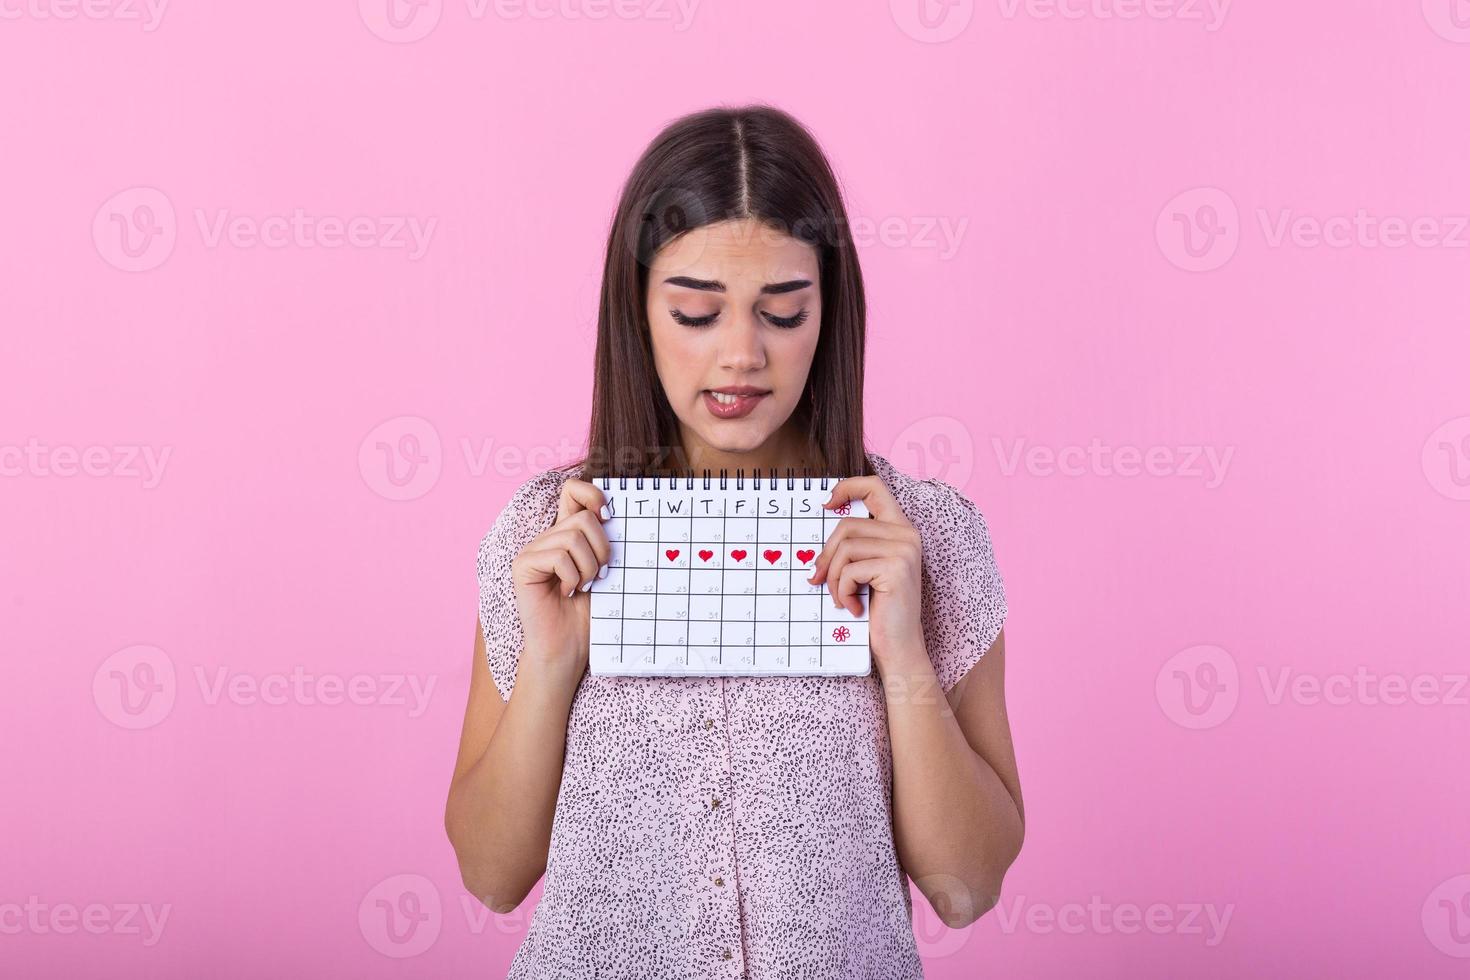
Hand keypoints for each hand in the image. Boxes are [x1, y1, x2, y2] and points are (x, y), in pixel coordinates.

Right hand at [510, 479, 610, 678]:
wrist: (568, 648)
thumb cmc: (589, 613)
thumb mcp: (606, 570)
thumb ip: (605, 541)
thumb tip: (619, 513)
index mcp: (567, 533)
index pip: (573, 489)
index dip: (593, 494)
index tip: (609, 517)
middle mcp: (548, 537)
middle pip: (582, 517)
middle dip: (602, 548)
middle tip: (599, 576)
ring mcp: (532, 550)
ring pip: (573, 536)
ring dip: (589, 567)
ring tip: (583, 587)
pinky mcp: (522, 566)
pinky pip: (558, 556)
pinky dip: (572, 578)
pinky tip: (566, 594)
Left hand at [806, 476, 927, 673]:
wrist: (899, 646)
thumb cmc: (878, 610)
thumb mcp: (864, 570)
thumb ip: (854, 545)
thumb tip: (820, 524)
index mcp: (900, 530)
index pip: (875, 488)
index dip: (848, 487)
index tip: (826, 503)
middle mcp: (907, 535)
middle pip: (847, 525)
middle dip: (827, 556)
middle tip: (819, 579)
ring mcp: (904, 550)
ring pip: (845, 548)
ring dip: (833, 578)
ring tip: (842, 598)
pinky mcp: (896, 568)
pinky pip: (849, 570)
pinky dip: (842, 591)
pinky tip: (854, 607)